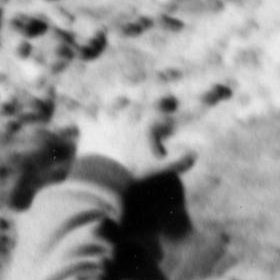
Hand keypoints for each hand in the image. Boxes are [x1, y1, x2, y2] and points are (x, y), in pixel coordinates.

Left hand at [61, 91, 179, 186]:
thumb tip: (194, 154)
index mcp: (142, 127)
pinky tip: (86, 114)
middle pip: (134, 108)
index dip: (161, 119)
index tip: (166, 124)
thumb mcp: (158, 167)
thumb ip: (176, 161)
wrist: (103, 175)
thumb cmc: (132, 171)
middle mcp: (125, 120)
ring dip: (115, 106)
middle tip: (142, 109)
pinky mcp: (89, 129)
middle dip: (140, 108)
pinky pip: (85, 117)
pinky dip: (86, 116)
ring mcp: (106, 123)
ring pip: (111, 107)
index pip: (156, 117)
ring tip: (118, 104)